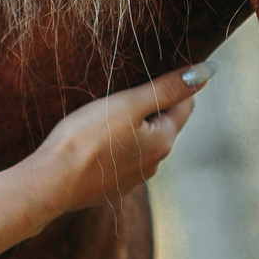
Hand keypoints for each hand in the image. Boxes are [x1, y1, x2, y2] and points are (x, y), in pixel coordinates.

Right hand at [26, 63, 215, 217]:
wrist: (50, 183)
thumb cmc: (86, 138)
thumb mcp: (128, 104)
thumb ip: (168, 88)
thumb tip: (208, 71)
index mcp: (163, 141)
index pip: (184, 104)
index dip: (170, 85)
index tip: (146, 74)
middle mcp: (154, 163)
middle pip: (162, 123)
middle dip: (150, 106)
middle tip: (121, 91)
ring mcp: (132, 178)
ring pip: (141, 142)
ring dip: (131, 127)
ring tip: (104, 115)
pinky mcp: (111, 187)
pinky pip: (121, 158)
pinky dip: (114, 146)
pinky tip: (94, 141)